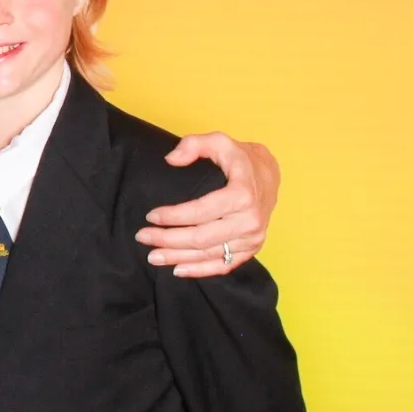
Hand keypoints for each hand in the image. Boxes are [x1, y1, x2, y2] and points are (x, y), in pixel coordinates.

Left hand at [135, 134, 279, 277]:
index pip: (200, 211)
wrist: (269, 175)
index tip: (151, 215)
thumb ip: (193, 144)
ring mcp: (252, 238)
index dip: (173, 216)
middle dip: (168, 239)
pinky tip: (178, 269)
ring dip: (178, 257)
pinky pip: (223, 265)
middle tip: (142, 236)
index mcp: (242, 194)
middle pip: (201, 238)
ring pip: (209, 254)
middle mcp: (250, 220)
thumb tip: (171, 159)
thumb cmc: (240, 158)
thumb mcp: (219, 141)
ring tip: (153, 256)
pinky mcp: (252, 249)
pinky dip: (200, 270)